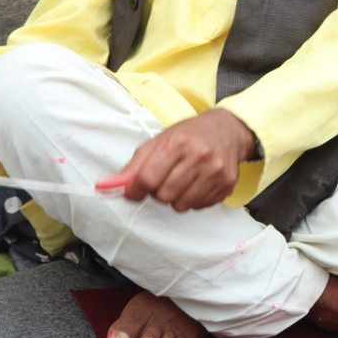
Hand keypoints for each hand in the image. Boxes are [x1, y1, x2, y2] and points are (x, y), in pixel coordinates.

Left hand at [97, 109, 254, 211]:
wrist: (229, 130)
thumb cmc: (190, 135)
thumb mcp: (159, 141)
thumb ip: (134, 166)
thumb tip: (107, 187)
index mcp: (178, 143)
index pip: (148, 178)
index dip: (136, 189)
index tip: (135, 189)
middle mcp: (199, 157)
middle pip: (164, 195)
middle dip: (158, 191)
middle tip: (165, 178)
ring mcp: (216, 172)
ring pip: (181, 206)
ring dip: (176, 198)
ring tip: (182, 181)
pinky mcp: (227, 185)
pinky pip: (198, 207)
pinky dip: (193, 199)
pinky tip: (197, 183)